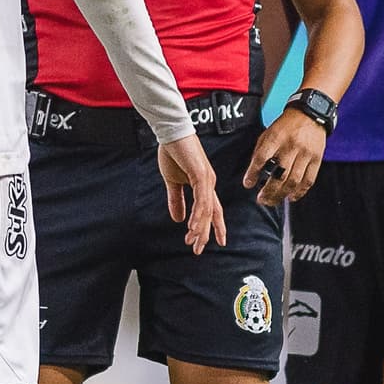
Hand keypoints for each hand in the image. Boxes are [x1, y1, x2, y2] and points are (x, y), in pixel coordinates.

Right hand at [158, 133, 225, 252]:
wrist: (170, 133)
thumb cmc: (173, 153)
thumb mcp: (172, 181)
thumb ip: (176, 200)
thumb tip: (178, 220)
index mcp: (204, 185)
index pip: (211, 210)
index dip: (212, 227)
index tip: (208, 243)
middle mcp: (209, 183)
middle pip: (212, 213)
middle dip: (206, 233)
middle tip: (198, 250)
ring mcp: (207, 179)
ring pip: (207, 209)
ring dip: (199, 227)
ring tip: (192, 241)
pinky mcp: (201, 174)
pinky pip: (201, 199)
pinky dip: (197, 214)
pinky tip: (191, 225)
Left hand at [242, 110, 326, 206]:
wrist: (311, 114)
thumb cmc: (287, 125)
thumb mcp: (269, 132)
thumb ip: (261, 151)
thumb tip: (253, 172)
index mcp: (276, 137)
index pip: (262, 158)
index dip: (253, 173)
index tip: (248, 184)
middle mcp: (291, 146)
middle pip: (279, 174)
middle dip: (269, 191)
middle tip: (261, 199)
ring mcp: (305, 154)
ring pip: (294, 181)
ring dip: (282, 195)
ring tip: (273, 201)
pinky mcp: (316, 159)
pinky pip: (308, 180)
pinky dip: (299, 192)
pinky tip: (291, 197)